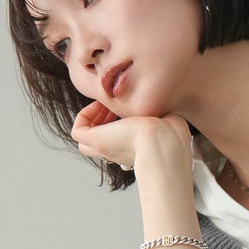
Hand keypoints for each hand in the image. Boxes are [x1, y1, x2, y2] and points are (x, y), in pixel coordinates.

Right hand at [70, 105, 191, 173]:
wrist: (163, 141)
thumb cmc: (171, 132)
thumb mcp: (165, 116)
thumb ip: (158, 108)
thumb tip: (155, 97)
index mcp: (137, 147)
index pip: (121, 140)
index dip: (120, 121)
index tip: (130, 106)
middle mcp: (119, 150)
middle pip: (100, 143)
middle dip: (103, 119)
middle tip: (115, 105)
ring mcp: (106, 147)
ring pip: (87, 140)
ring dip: (93, 118)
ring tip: (106, 104)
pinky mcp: (96, 141)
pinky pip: (78, 131)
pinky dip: (84, 115)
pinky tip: (99, 105)